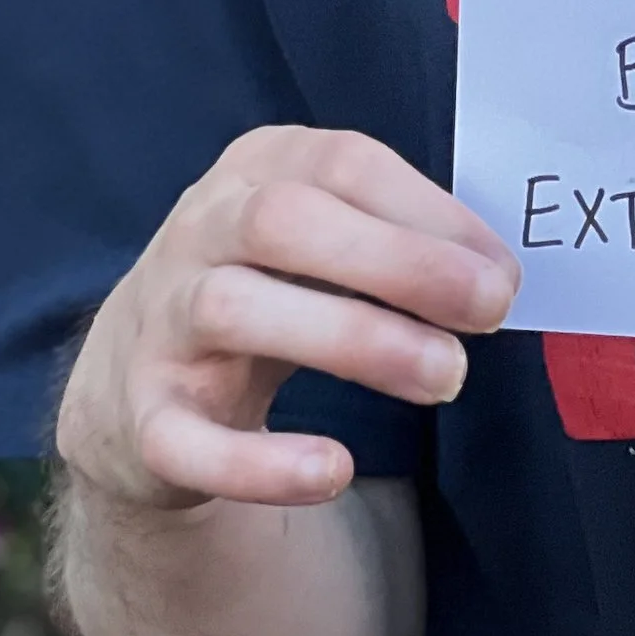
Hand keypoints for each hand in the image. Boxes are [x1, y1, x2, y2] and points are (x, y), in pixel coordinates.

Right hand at [54, 126, 517, 513]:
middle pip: (286, 221)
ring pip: (236, 310)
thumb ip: (401, 244)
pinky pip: (188, 440)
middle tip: (489, 310)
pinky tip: (333, 470)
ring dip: (353, 340)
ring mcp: (162, 322)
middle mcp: (199, 230)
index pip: (344, 165)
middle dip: (398, 261)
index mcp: (258, 170)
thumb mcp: (325, 242)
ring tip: (446, 376)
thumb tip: (497, 275)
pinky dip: (259, 462)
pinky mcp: (142, 419)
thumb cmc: (268, 285)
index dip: (430, 213)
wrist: (131, 376)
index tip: (502, 271)